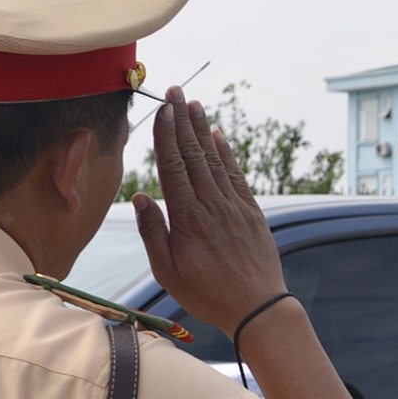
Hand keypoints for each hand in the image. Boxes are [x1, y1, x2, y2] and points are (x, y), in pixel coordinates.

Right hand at [133, 87, 287, 335]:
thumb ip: (153, 233)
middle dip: (182, 120)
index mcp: (187, 219)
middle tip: (176, 91)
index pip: (172, 166)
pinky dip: (226, 152)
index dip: (165, 135)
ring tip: (194, 103)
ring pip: (214, 159)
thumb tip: (141, 197)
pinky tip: (218, 136)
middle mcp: (211, 205)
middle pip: (193, 154)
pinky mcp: (251, 212)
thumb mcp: (168, 272)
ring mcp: (234, 206)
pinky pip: (236, 174)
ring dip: (203, 129)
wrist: (257, 307)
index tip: (161, 110)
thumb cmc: (207, 294)